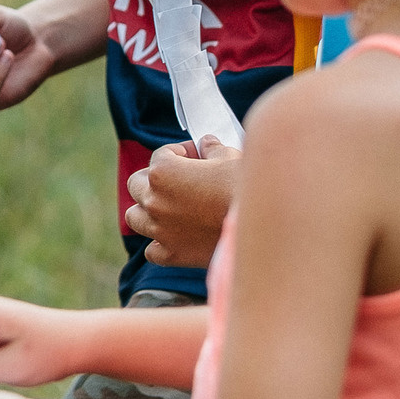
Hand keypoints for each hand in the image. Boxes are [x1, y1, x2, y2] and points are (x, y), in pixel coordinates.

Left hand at [125, 137, 241, 266]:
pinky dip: (159, 242)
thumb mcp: (229, 157)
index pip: (161, 155)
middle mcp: (154, 200)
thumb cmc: (245, 186)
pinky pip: (152, 249)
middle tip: (177, 180)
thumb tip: (207, 144)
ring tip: (168, 208)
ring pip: (135, 217)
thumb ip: (212, 149)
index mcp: (163, 172)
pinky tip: (175, 236)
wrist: (264, 225)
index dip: (180, 153)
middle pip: (136, 184)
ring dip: (147, 210)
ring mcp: (160, 229)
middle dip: (154, 179)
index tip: (197, 156)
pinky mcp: (172, 254)